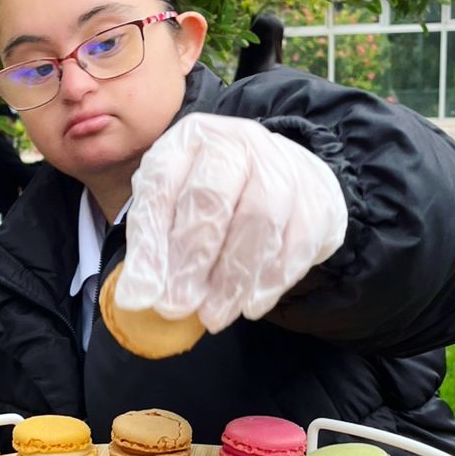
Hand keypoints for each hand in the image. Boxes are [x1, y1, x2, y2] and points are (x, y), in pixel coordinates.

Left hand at [117, 114, 348, 332]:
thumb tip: (137, 298)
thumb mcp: (172, 208)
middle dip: (192, 261)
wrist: (282, 177)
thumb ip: (152, 246)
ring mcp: (284, 164)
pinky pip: (297, 241)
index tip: (144, 295)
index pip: (163, 186)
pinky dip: (271, 281)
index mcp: (190, 139)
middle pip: (212, 198)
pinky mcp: (317, 197)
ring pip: (259, 220)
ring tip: (213, 316)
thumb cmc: (215, 196)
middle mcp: (238, 141)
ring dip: (233, 278)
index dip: (151, 243)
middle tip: (177, 307)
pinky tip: (250, 306)